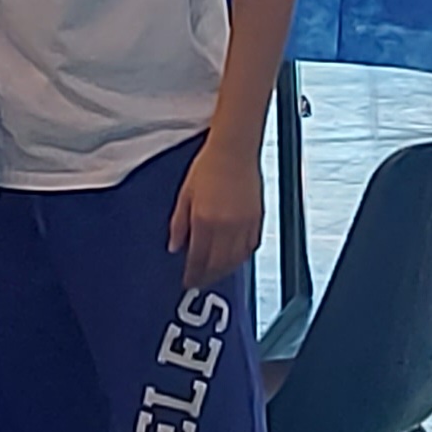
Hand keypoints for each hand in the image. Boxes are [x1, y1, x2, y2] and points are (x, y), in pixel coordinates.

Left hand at [168, 135, 265, 284]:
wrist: (234, 150)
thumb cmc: (208, 166)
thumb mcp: (185, 194)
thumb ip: (178, 224)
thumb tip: (174, 246)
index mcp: (204, 220)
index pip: (198, 258)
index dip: (192, 273)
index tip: (187, 281)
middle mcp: (225, 226)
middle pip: (217, 264)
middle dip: (208, 276)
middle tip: (200, 282)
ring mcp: (244, 224)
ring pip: (235, 260)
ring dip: (224, 270)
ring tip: (215, 274)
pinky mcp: (257, 220)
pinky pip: (250, 247)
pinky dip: (241, 257)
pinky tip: (234, 258)